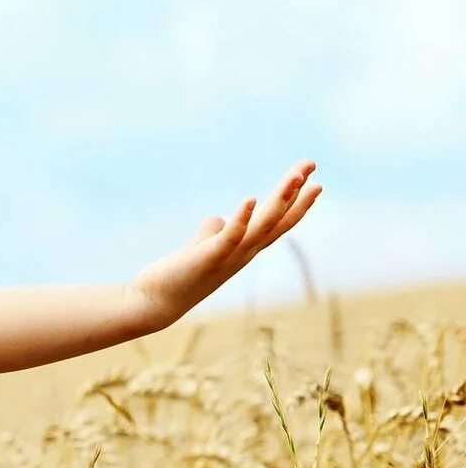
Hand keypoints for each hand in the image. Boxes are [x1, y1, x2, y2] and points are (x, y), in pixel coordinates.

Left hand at [130, 159, 322, 328]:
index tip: (311, 177)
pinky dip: (241, 220)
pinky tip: (249, 199)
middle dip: (297, 193)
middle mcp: (243, 254)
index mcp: (243, 249)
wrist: (154, 303)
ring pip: (262, 227)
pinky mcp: (209, 259)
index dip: (296, 202)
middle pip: (278, 221)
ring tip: (295, 176)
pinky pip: (229, 238)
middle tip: (311, 165)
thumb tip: (219, 219)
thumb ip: (212, 232)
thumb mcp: (201, 247)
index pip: (277, 223)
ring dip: (280, 200)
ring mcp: (229, 257)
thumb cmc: (179, 274)